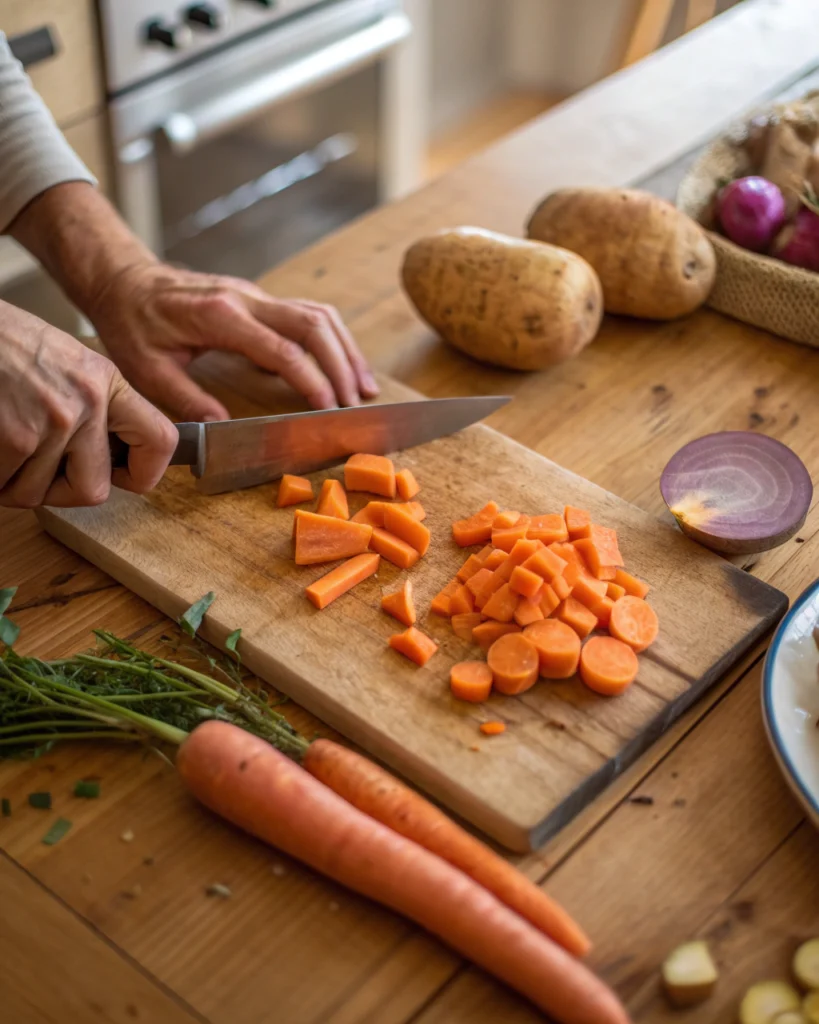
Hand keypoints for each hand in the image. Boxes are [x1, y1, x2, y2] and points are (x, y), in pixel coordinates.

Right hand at [0, 301, 176, 507]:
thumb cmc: (4, 343)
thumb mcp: (68, 361)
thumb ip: (95, 406)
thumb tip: (107, 455)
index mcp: (107, 383)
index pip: (160, 441)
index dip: (143, 473)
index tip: (123, 477)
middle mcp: (88, 403)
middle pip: (93, 490)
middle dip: (60, 490)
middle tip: (37, 470)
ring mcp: (54, 422)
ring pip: (37, 494)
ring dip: (15, 482)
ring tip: (4, 444)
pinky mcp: (16, 438)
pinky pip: (4, 487)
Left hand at [87, 264, 379, 421]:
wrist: (126, 281)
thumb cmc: (133, 322)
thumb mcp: (146, 367)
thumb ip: (185, 398)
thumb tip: (221, 427)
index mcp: (219, 315)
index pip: (280, 347)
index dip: (310, 378)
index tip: (328, 408)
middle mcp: (246, 298)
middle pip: (313, 323)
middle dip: (341, 364)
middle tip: (356, 403)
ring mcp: (257, 296)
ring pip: (319, 315)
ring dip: (346, 350)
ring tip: (364, 388)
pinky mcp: (261, 300)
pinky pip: (310, 315)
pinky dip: (334, 341)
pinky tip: (344, 367)